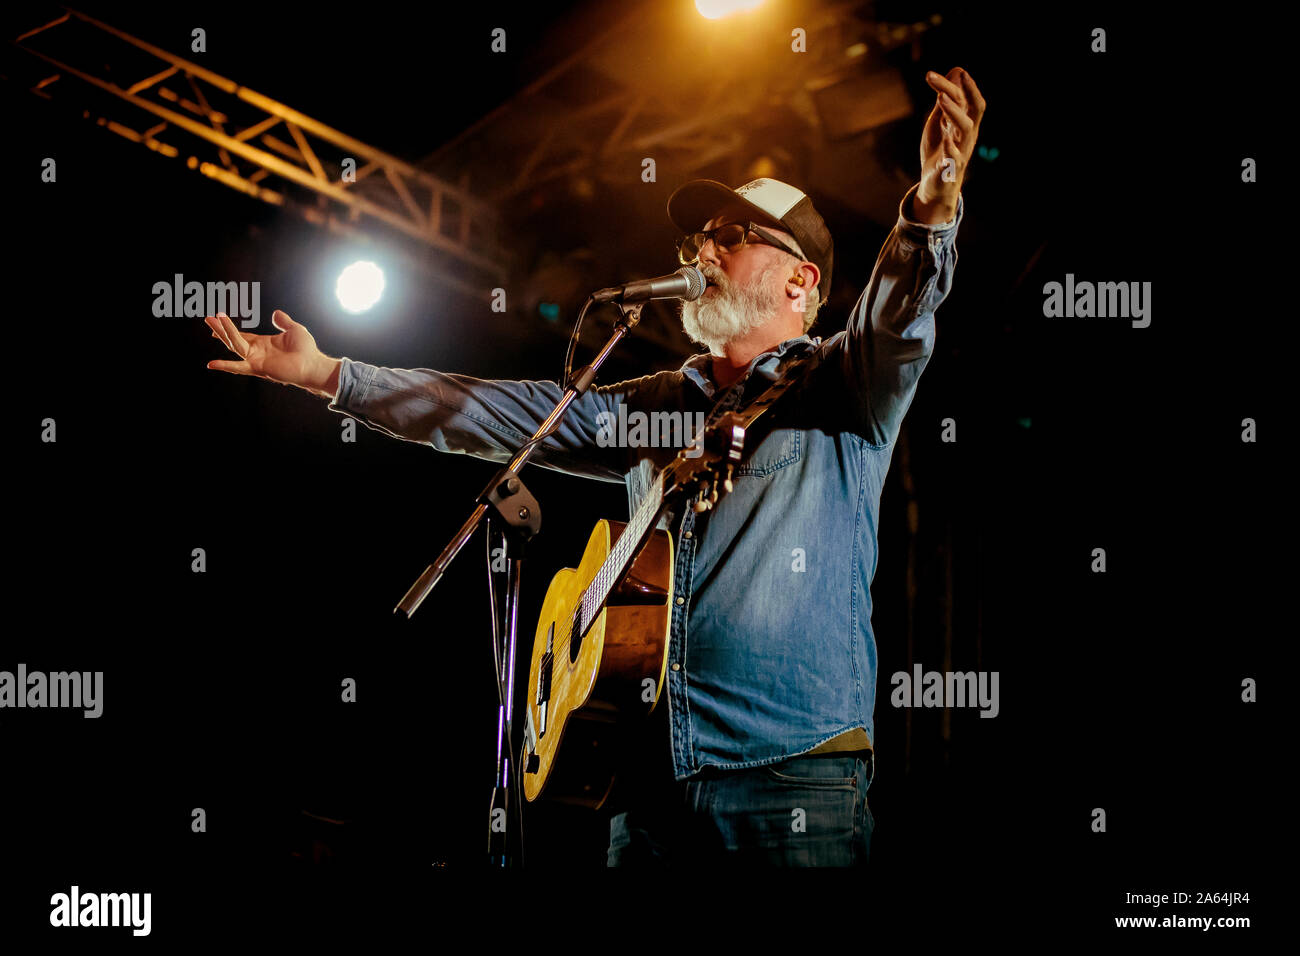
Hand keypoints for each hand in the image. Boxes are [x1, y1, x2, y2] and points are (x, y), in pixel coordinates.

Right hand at [205, 309, 337, 396]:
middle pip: (233, 339)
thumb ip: (284, 321)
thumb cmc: (307, 350)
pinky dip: (225, 366)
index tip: (217, 319)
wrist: (313, 364)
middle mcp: (256, 352)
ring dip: (224, 333)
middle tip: (207, 318)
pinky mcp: (258, 368)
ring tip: (212, 322)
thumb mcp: (295, 329)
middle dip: (221, 328)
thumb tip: (275, 313)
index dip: (229, 328)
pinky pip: (238, 366)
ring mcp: (256, 360)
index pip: (241, 335)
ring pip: (234, 345)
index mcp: (263, 343)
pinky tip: (211, 364)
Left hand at [915, 67, 985, 223]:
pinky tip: (946, 140)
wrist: (935, 185)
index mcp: (965, 123)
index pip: (970, 99)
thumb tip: (955, 70)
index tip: (954, 70)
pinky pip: (955, 159)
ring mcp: (961, 151)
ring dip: (955, 112)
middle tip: (936, 79)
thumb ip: (946, 100)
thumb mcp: (940, 121)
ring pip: (966, 129)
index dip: (964, 85)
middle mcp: (967, 135)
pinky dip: (951, 149)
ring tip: (941, 98)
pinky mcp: (950, 169)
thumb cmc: (938, 150)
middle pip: (970, 110)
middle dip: (958, 92)